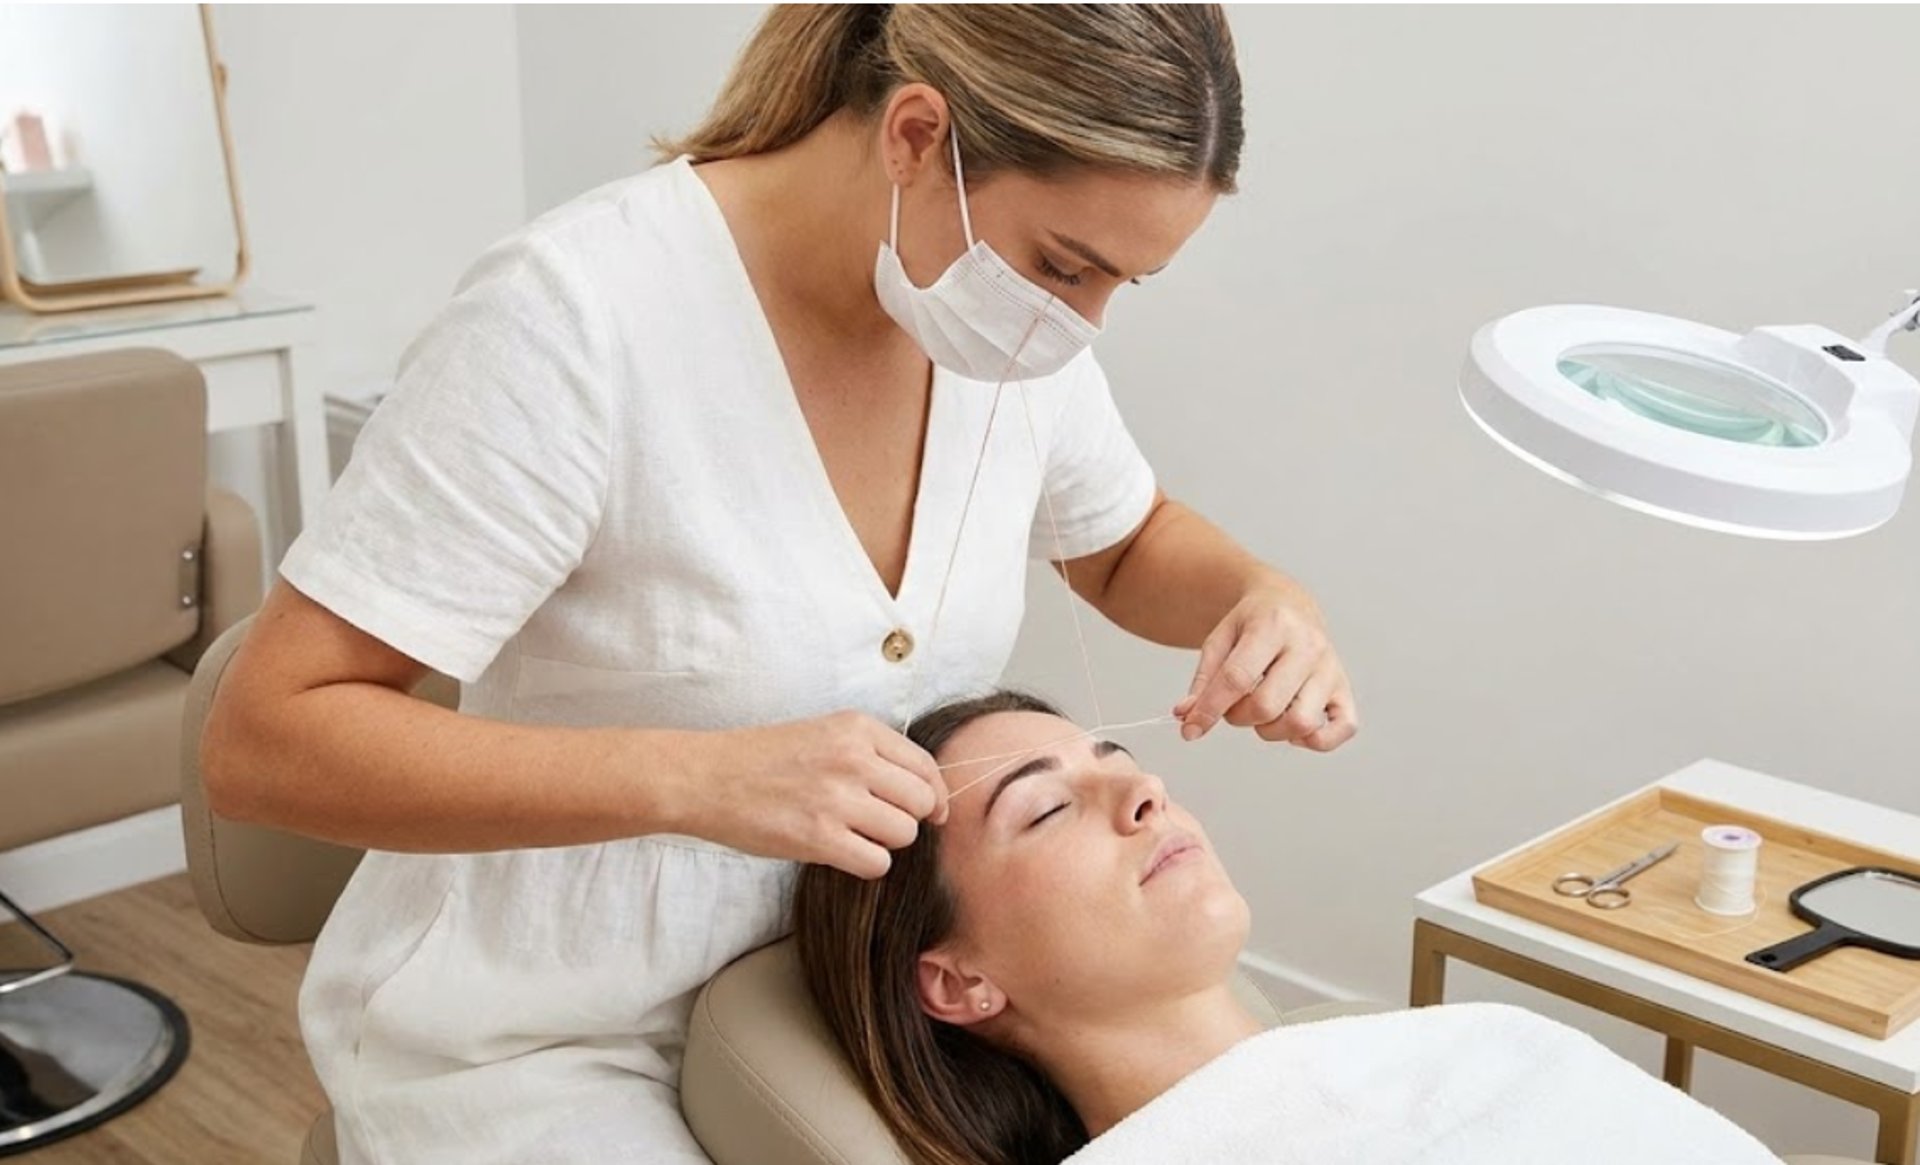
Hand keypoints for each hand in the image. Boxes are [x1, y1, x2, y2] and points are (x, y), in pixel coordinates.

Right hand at [674, 711, 947, 878]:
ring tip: (852, 835)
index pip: (926, 766)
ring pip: (904, 834)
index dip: (935, 795)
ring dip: (884, 842)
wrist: (706, 777)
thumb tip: (925, 794)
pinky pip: (877, 863)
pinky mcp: (819, 837)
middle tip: (878, 824)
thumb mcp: (824, 733)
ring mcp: (837, 798)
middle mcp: (854, 758)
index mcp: (858, 728)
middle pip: (922, 802)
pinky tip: (842, 852)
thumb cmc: (763, 758)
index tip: (931, 812)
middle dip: (907, 819)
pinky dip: (866, 864)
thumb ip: (872, 754)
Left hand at [1172, 588, 1357, 750]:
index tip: (1190, 727)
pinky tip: (1293, 728)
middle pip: (1267, 705)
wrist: (1289, 603)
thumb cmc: (1251, 624)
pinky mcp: (1344, 688)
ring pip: (1301, 722)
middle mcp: (1308, 645)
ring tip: (1262, 713)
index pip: (1237, 678)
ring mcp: (1331, 668)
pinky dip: (1316, 740)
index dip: (1209, 708)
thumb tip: (1187, 718)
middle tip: (1233, 706)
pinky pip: (1344, 728)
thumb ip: (1203, 680)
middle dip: (1238, 717)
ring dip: (1271, 731)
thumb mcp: (1219, 639)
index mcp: (1273, 625)